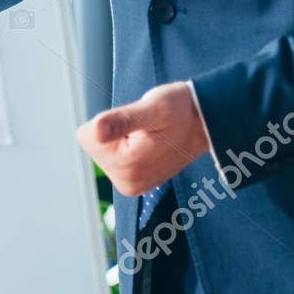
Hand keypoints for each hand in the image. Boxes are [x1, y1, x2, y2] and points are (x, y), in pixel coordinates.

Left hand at [75, 82, 209, 196]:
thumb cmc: (181, 109)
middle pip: (94, 144)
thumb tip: (94, 132)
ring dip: (124, 137)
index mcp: (125, 168)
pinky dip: (129, 144)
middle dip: (117, 131)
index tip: (139, 123)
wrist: (205, 122)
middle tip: (147, 127)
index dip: (112, 121)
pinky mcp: (134, 180)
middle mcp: (125, 184)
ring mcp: (130, 184)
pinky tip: (150, 143)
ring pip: (104, 148)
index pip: (87, 135)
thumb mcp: (152, 108)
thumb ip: (121, 121)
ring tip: (151, 135)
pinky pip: (114, 154)